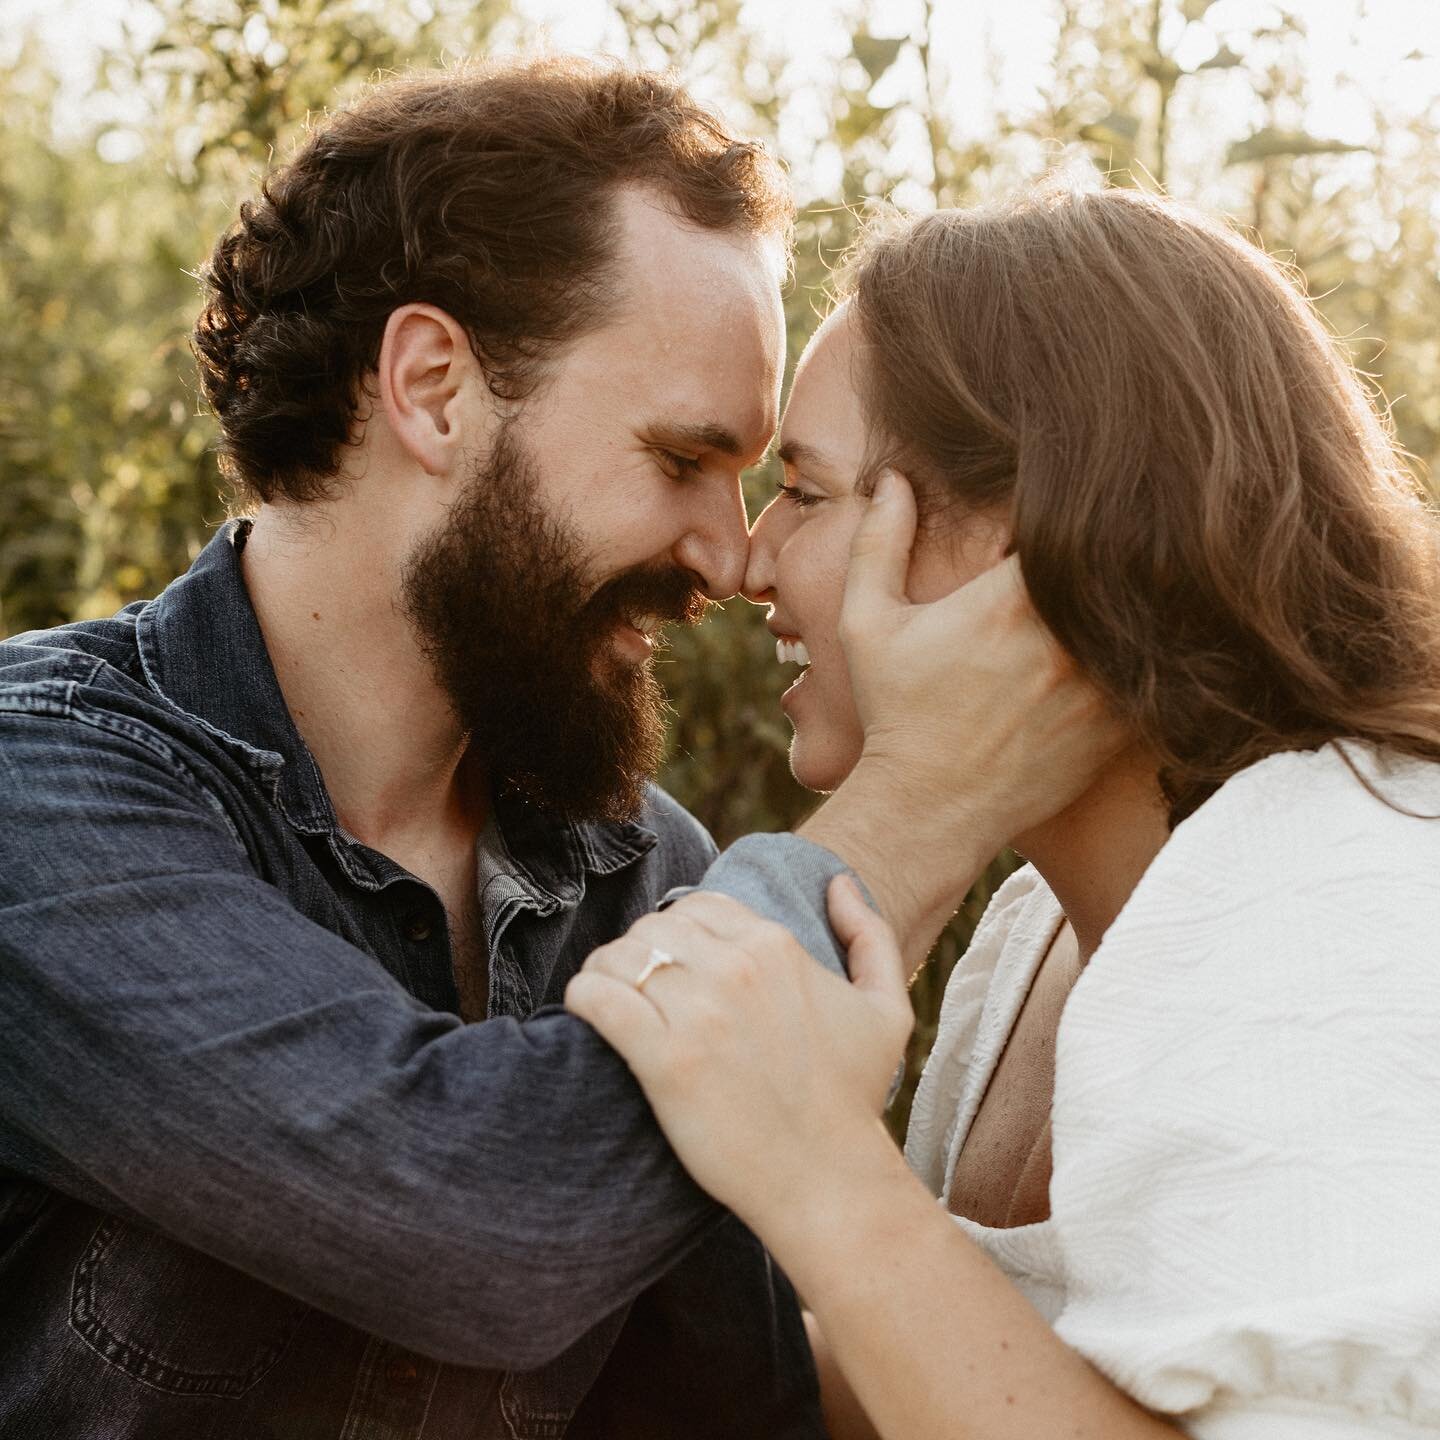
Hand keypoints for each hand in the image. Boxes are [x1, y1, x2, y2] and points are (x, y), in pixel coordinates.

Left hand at [564, 879, 910, 1231]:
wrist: (827, 1180)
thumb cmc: (853, 1100)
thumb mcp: (886, 1011)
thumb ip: (870, 936)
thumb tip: (840, 884)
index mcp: (777, 947)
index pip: (699, 907)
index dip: (678, 931)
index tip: (672, 965)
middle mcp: (737, 968)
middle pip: (655, 927)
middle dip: (639, 950)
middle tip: (635, 986)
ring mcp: (700, 1012)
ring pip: (621, 956)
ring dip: (605, 971)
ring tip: (605, 998)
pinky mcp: (666, 1060)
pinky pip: (600, 999)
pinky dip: (583, 997)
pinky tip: (585, 1012)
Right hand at [802, 474, 1126, 957]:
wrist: (929, 811)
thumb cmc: (897, 713)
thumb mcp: (868, 623)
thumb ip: (879, 543)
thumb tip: (894, 477)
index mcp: (1007, 601)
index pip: (1063, 520)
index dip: (1070, 500)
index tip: (1066, 495)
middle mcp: (1064, 640)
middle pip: (1119, 559)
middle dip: (1116, 538)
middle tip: (1126, 513)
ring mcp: (1101, 686)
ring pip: (1149, 611)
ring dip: (1142, 591)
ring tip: (1152, 566)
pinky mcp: (1122, 727)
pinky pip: (1160, 671)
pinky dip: (1155, 649)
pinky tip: (1148, 633)